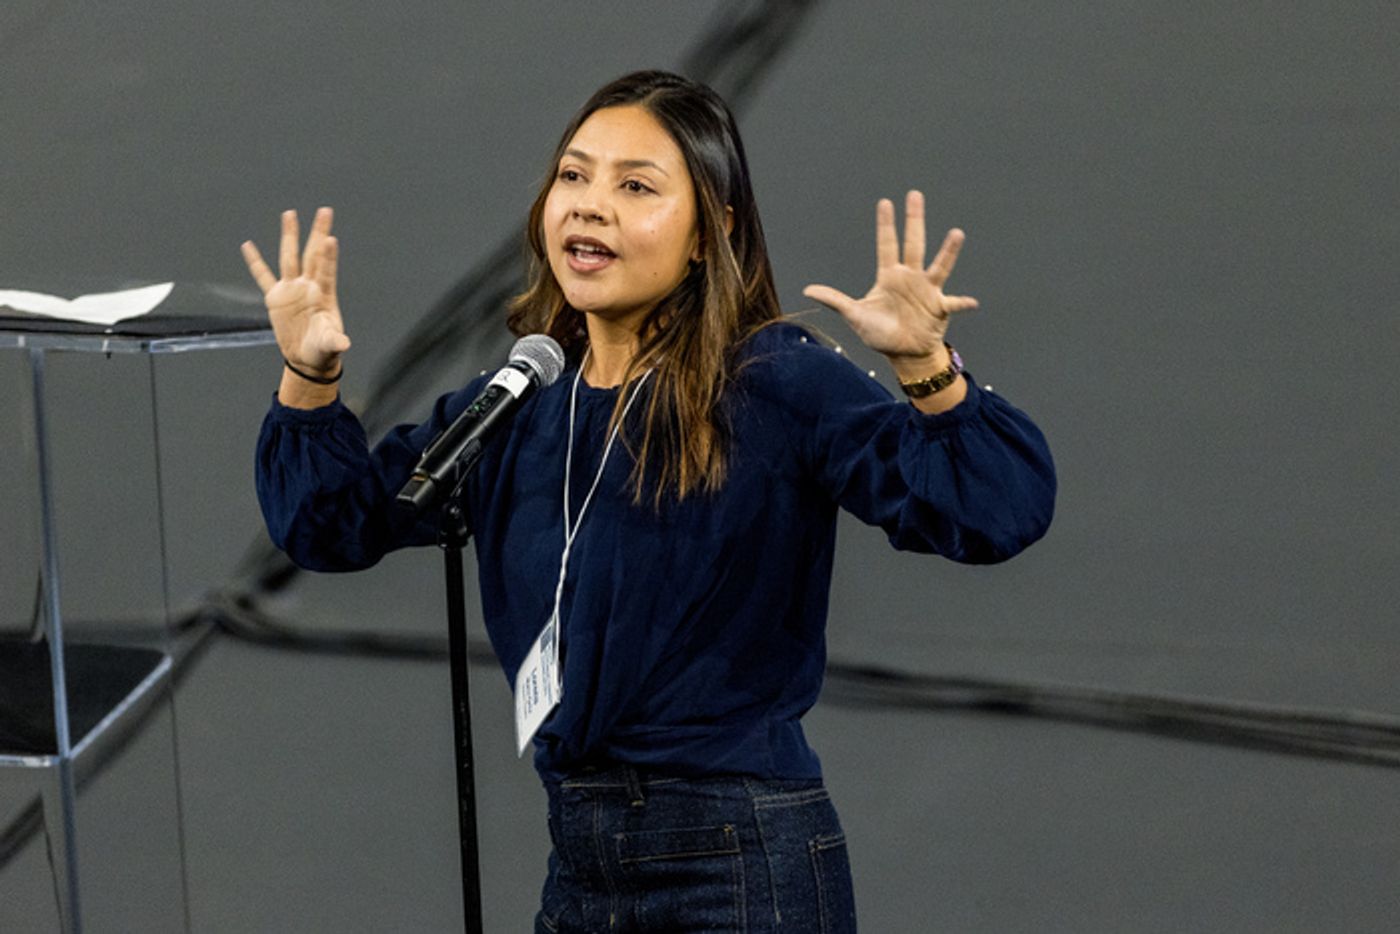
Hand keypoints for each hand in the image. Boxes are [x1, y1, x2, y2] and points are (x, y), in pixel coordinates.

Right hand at [240, 207, 349, 374]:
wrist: (308, 359)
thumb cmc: (323, 350)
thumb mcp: (330, 345)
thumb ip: (335, 341)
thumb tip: (344, 344)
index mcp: (324, 296)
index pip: (326, 271)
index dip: (328, 256)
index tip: (331, 238)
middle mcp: (308, 287)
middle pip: (312, 254)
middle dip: (317, 233)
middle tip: (325, 211)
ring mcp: (292, 289)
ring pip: (289, 257)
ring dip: (289, 236)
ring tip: (290, 213)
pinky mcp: (275, 298)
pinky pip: (262, 276)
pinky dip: (255, 262)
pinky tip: (248, 245)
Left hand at [802, 190, 976, 366]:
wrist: (904, 353)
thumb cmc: (881, 332)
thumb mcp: (855, 316)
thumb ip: (835, 301)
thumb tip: (807, 290)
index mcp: (889, 276)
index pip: (886, 245)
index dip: (886, 225)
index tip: (885, 203)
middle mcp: (910, 277)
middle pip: (913, 244)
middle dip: (914, 221)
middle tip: (915, 196)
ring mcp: (927, 290)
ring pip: (939, 266)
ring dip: (947, 252)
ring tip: (956, 234)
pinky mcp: (940, 308)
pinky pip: (954, 304)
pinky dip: (962, 303)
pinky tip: (971, 302)